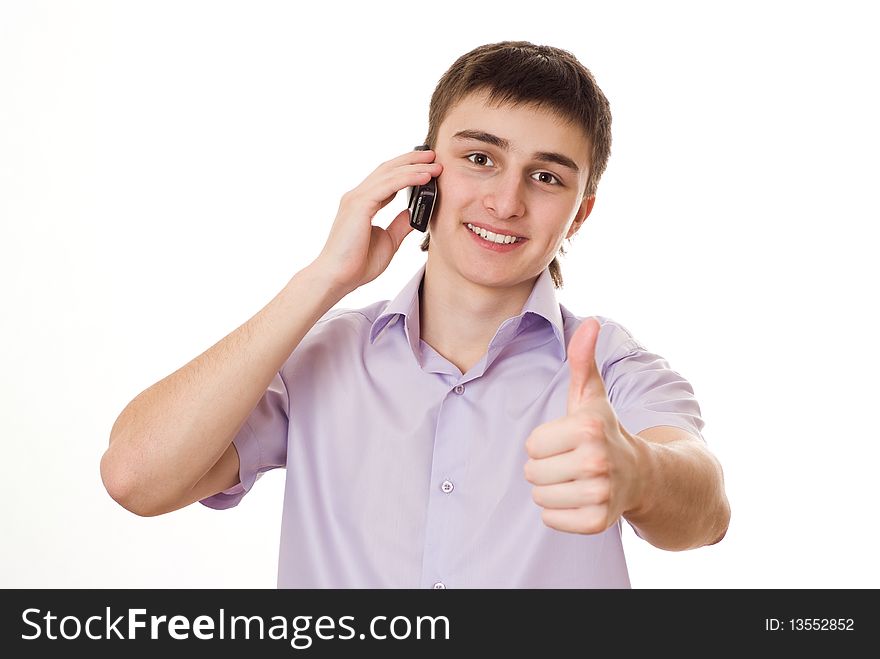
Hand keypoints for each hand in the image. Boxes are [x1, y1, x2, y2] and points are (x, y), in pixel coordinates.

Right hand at [311, 149, 442, 294]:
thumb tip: (414, 214)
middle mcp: (358, 197)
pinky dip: (408, 178)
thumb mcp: (388, 241)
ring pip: (389, 173)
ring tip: (435, 163)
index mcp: (363, 204)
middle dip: (411, 160)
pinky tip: (424, 176)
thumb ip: (400, 225)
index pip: (386, 179)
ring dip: (414, 166)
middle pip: (388, 169)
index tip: (427, 167)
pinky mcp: (359, 205)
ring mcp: (356, 199)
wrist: (337, 278)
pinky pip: (388, 185)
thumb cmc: (357, 264)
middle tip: (433, 155)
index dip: (406, 170)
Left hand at [523, 318, 644, 533]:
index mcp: (588, 427)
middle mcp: (597, 460)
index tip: (569, 441)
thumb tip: (590, 321)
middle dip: (546, 468)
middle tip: (572, 462)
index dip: (546, 443)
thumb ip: (582, 359)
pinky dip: (559, 513)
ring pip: (540, 498)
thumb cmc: (604, 430)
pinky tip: (580, 498)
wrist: (642, 474)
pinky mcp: (597, 522)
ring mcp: (600, 493)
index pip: (532, 445)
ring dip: (551, 491)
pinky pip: (551, 520)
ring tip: (575, 479)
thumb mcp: (591, 395)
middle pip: (533, 473)